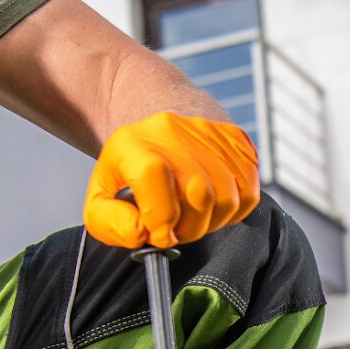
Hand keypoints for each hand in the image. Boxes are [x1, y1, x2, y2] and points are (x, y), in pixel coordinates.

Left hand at [83, 111, 258, 248]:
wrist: (154, 112)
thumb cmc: (131, 166)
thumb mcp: (100, 194)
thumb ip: (108, 222)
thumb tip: (143, 234)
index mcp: (133, 143)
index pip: (153, 175)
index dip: (160, 217)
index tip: (160, 236)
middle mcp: (174, 131)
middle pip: (199, 194)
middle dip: (189, 228)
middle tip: (176, 229)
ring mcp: (210, 133)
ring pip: (228, 198)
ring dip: (212, 221)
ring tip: (193, 215)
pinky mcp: (237, 139)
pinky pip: (249, 192)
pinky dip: (233, 210)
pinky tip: (212, 204)